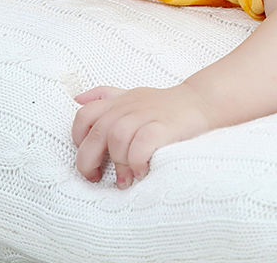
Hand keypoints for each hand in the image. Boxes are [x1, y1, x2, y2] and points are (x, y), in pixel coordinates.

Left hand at [71, 84, 212, 187]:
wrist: (199, 101)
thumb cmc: (162, 104)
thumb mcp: (130, 94)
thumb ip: (104, 96)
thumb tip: (76, 98)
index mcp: (116, 101)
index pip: (84, 115)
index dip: (78, 138)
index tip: (87, 156)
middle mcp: (127, 107)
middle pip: (97, 132)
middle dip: (90, 159)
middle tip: (96, 177)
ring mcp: (145, 115)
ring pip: (116, 138)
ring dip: (117, 164)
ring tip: (125, 180)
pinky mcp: (163, 126)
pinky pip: (141, 144)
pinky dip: (137, 161)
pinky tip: (141, 172)